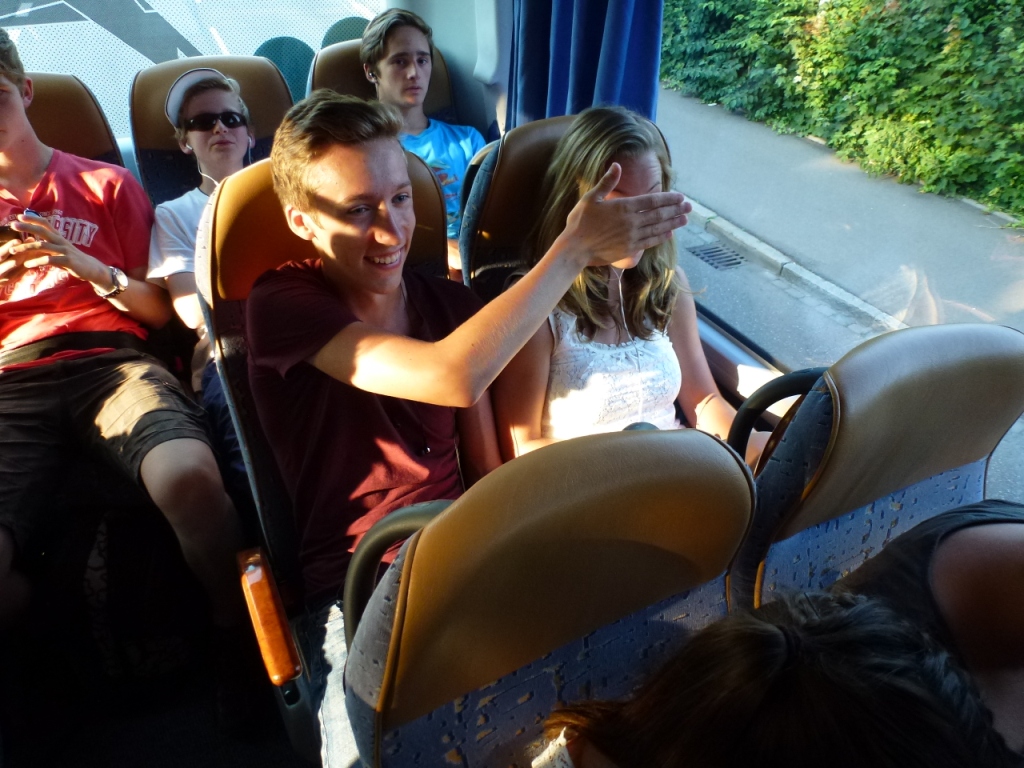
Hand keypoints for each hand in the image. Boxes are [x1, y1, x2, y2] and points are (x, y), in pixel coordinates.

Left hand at [5, 213, 110, 288]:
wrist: (92, 269)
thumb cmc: (73, 260)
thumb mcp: (60, 250)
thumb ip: (47, 245)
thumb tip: (31, 242)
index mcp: (59, 237)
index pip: (46, 224)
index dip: (33, 219)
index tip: (19, 216)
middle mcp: (61, 241)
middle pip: (43, 231)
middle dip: (27, 227)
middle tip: (13, 225)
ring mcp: (65, 251)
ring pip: (43, 246)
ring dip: (26, 247)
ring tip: (14, 250)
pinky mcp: (67, 261)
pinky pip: (49, 260)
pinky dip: (37, 261)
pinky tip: (27, 264)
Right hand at [557, 163, 690, 267]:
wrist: (574, 249)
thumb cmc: (580, 222)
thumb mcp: (591, 198)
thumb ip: (606, 182)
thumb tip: (616, 165)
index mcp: (624, 207)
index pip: (652, 200)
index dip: (668, 198)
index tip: (680, 196)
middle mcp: (632, 222)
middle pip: (659, 214)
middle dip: (676, 209)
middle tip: (690, 207)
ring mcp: (632, 237)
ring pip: (658, 228)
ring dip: (673, 223)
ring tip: (685, 219)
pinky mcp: (629, 249)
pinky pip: (650, 242)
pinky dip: (661, 237)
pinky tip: (669, 233)